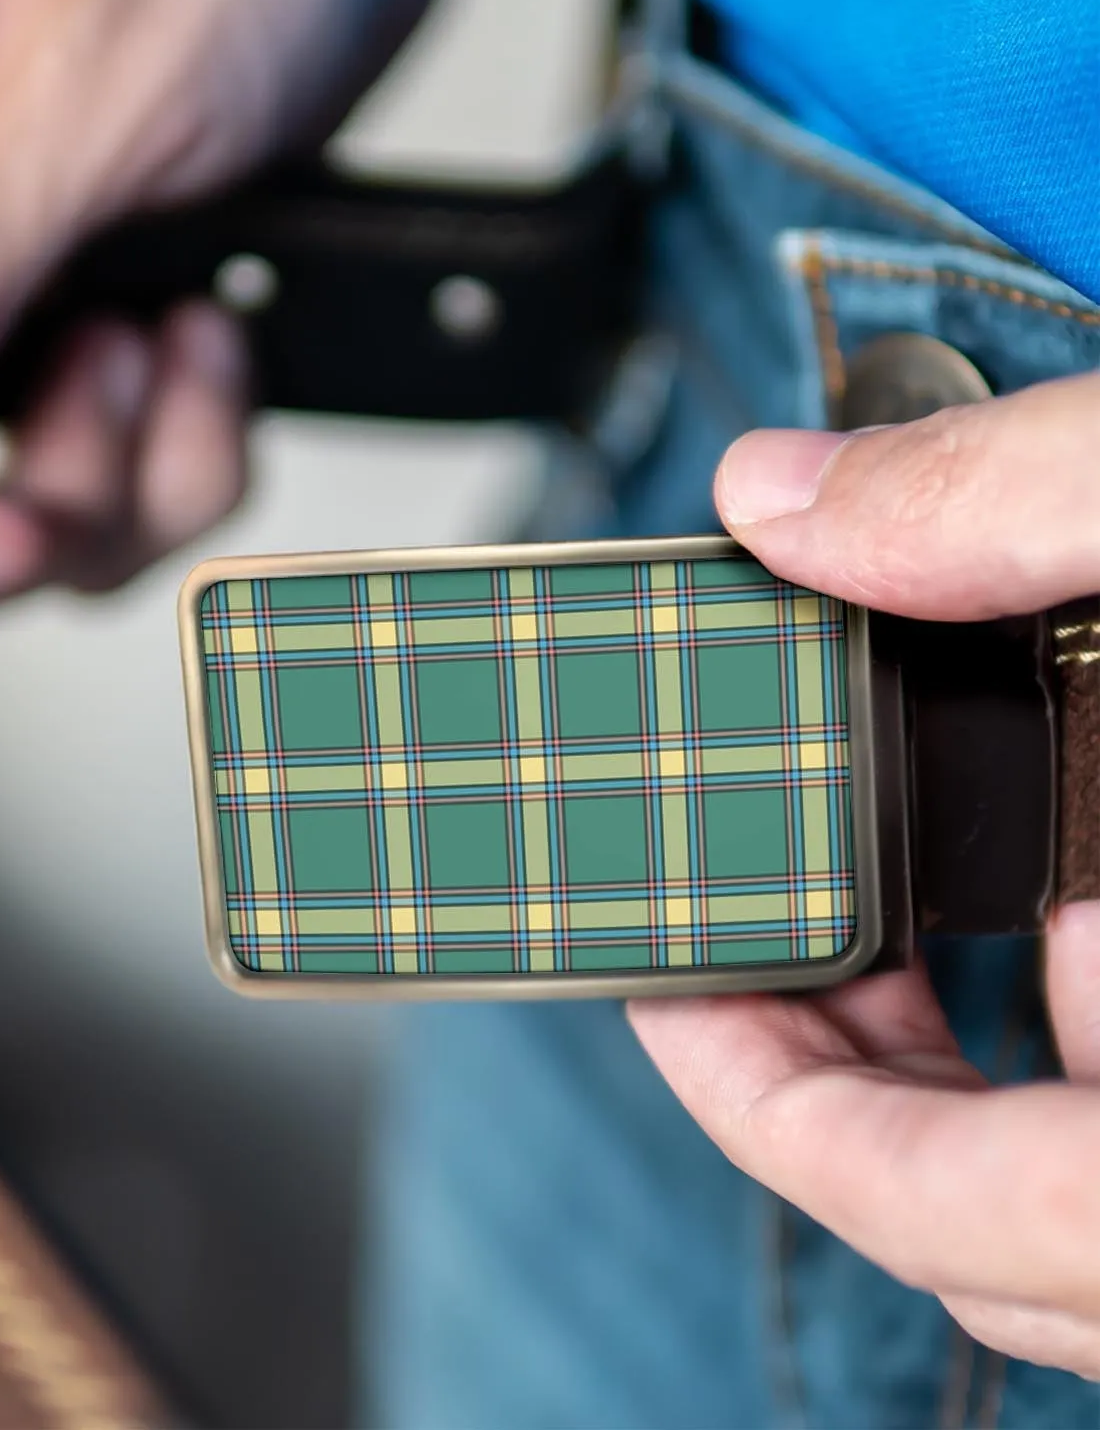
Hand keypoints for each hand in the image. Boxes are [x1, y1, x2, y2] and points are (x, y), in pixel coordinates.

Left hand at [630, 372, 1099, 1377]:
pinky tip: (1039, 907)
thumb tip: (785, 495)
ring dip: (955, 1058)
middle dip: (848, 1072)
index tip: (661, 991)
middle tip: (733, 936)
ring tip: (857, 911)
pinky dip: (1064, 1033)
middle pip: (1006, 1223)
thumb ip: (1024, 501)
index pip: (972, 1213)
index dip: (782, 1115)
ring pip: (1078, 1194)